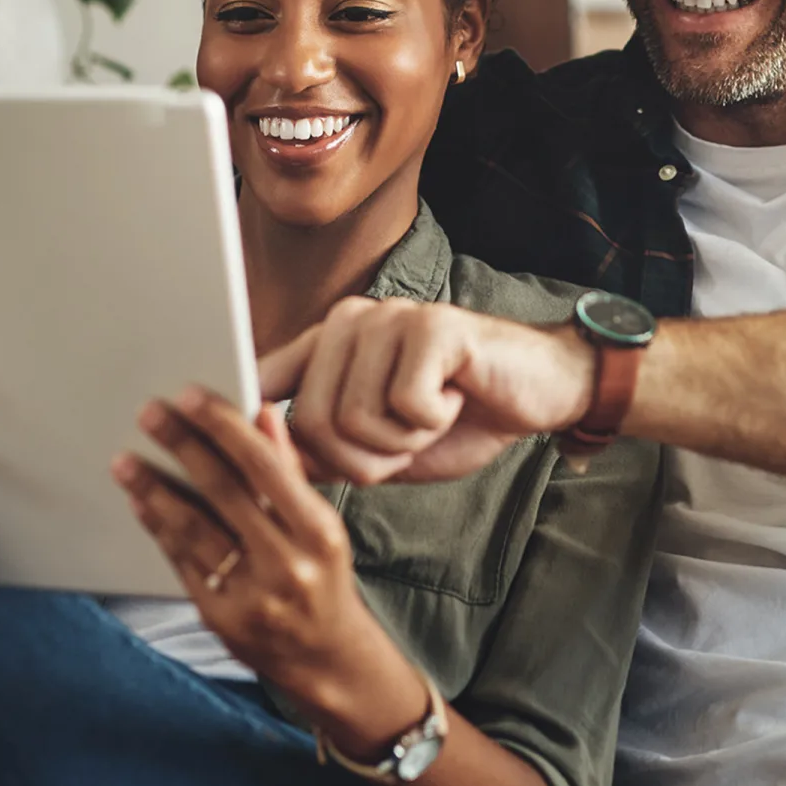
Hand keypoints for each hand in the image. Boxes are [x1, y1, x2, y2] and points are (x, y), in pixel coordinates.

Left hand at [114, 387, 429, 752]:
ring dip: (154, 490)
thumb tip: (263, 413)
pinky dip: (158, 528)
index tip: (190, 396)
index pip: (264, 467)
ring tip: (125, 460)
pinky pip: (181, 563)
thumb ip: (288, 470)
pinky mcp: (220, 618)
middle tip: (149, 414)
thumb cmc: (322, 575)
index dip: (224, 427)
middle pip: (224, 493)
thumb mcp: (321, 524)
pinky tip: (140, 502)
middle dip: (182, 447)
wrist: (326, 655)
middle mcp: (288, 564)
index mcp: (319, 531)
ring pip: (194, 530)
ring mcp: (251, 595)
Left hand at [255, 297, 595, 485]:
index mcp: (328, 343)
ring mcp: (390, 317)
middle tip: (406, 439)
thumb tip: (263, 468)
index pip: (264, 381)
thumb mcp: (381, 447)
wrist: (538, 392)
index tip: (247, 458)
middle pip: (308, 420)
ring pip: (354, 418)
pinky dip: (434, 422)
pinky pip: (405, 405)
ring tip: (433, 415)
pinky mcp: (431, 326)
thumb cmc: (461, 416)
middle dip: (359, 458)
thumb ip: (323, 450)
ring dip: (401, 442)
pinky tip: (456, 398)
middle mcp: (350, 320)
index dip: (254, 427)